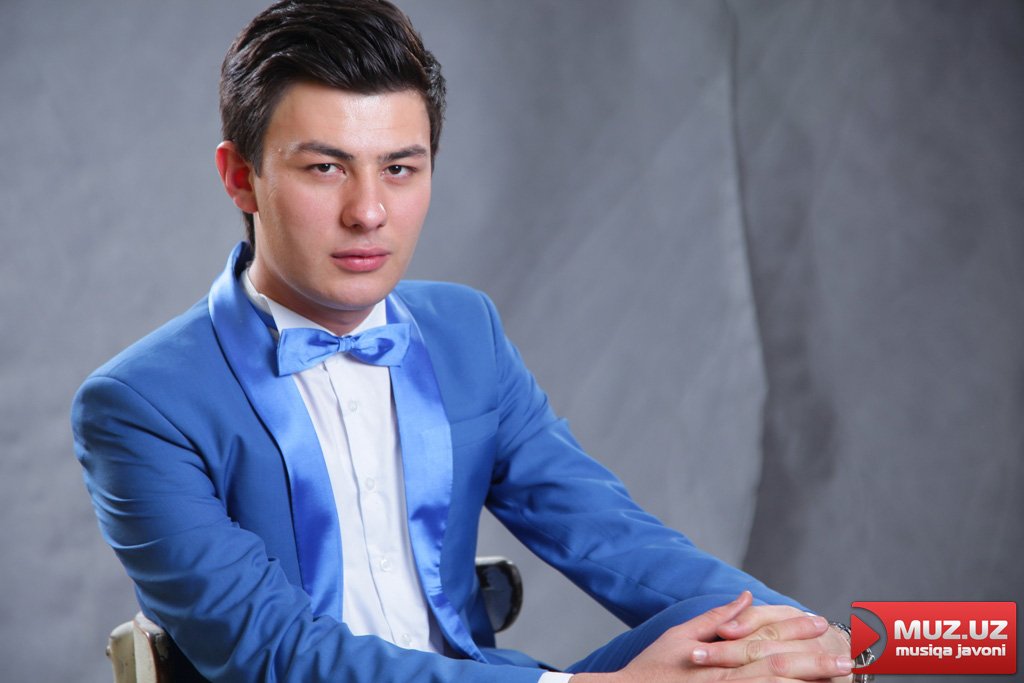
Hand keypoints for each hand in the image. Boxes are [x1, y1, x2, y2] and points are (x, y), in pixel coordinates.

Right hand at [573, 592, 852, 682]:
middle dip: (815, 664)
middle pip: (779, 671)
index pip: (764, 640)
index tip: (820, 622)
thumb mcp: (679, 636)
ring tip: (839, 679)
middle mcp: (726, 680)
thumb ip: (715, 618)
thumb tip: (745, 597)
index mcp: (718, 657)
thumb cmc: (652, 668)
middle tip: (849, 658)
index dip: (794, 631)